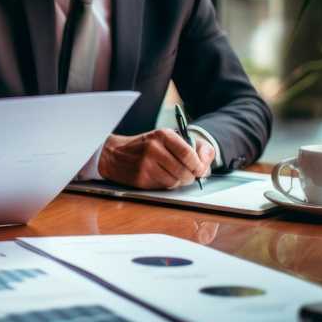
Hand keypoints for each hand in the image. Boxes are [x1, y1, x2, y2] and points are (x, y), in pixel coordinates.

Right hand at [97, 129, 214, 189]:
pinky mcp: (141, 178)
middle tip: (190, 175)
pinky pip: (164, 187)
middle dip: (191, 176)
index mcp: (162, 135)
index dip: (198, 165)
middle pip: (184, 171)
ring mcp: (145, 164)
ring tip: (174, 175)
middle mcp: (153, 148)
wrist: (115, 154)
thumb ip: (191, 147)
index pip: (188, 154)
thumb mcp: (166, 137)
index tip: (201, 169)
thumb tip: (206, 166)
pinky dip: (167, 185)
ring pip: (175, 181)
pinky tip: (162, 177)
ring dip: (179, 181)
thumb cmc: (146, 145)